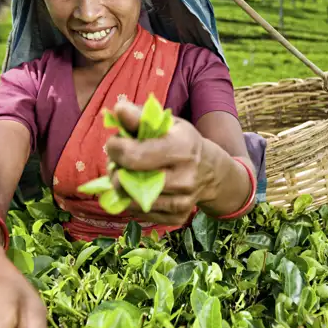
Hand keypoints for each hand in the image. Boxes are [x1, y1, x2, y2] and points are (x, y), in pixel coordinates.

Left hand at [105, 100, 214, 225]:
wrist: (211, 171)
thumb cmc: (182, 142)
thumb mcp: (167, 124)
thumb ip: (139, 117)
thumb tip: (118, 109)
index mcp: (182, 147)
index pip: (134, 155)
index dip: (115, 148)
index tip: (115, 143)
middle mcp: (185, 177)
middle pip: (129, 181)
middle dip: (115, 169)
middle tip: (119, 160)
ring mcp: (182, 201)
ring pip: (131, 200)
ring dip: (121, 187)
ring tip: (127, 174)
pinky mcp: (177, 217)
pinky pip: (140, 213)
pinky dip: (133, 201)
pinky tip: (140, 189)